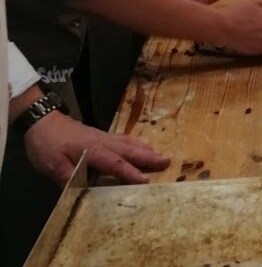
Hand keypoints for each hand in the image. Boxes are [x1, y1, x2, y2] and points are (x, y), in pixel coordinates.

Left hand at [24, 110, 169, 185]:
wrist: (42, 121)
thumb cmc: (47, 144)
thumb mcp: (52, 165)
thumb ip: (69, 177)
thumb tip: (82, 193)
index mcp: (92, 150)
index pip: (115, 163)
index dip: (130, 172)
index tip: (146, 180)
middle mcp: (102, 141)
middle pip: (129, 149)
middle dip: (148, 156)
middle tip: (167, 161)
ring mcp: (103, 136)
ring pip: (128, 142)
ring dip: (145, 149)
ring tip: (160, 155)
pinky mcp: (99, 135)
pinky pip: (123, 139)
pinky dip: (136, 143)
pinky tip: (139, 146)